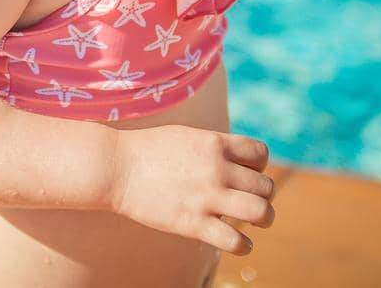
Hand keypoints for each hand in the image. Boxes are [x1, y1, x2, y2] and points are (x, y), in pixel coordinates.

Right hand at [108, 125, 275, 255]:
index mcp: (213, 143)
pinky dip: (244, 245)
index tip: (248, 173)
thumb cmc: (146, 151)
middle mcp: (216, 169)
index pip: (260, 153)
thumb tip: (234, 160)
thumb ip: (212, 146)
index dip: (260, 165)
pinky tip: (239, 243)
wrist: (114, 167)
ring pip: (261, 212)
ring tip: (257, 221)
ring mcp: (206, 197)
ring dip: (264, 218)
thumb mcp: (184, 136)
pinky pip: (236, 241)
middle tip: (250, 200)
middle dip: (263, 194)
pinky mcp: (194, 223)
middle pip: (265, 185)